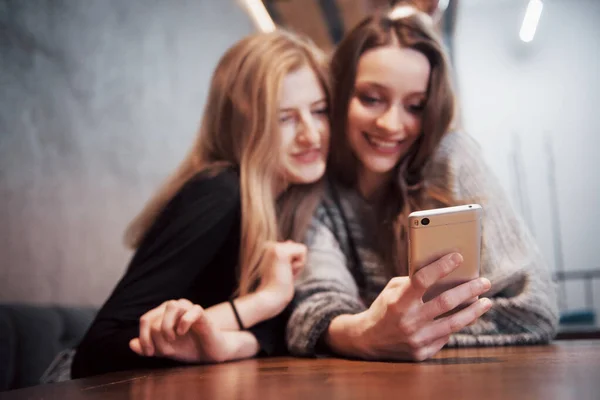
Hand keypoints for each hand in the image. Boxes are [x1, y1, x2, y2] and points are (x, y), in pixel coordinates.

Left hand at [129, 299, 234, 362]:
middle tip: (165, 351)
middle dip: (156, 338)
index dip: (143, 338)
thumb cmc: (188, 348)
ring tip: (173, 338)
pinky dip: (184, 322)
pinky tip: (182, 333)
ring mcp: (189, 309)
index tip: (150, 353)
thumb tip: (131, 344)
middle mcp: (175, 307)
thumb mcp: (164, 350)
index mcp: (164, 313)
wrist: (210, 353)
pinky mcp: (203, 314)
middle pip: (155, 317)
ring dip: (167, 326)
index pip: (145, 320)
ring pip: (171, 306)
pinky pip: (192, 311)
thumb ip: (148, 347)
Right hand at [256, 240, 306, 305]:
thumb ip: (287, 255)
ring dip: (298, 265)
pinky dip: (300, 264)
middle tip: (284, 275)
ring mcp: (274, 247)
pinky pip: (303, 251)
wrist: (270, 298)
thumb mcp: (283, 269)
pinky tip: (288, 273)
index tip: (281, 274)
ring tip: (285, 275)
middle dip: (296, 263)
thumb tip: (290, 241)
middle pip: (297, 248)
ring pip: (301, 249)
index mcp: (268, 248)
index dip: (292, 263)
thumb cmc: (277, 288)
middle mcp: (269, 245)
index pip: (292, 248)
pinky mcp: (281, 252)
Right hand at [327, 253, 491, 361]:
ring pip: (453, 323)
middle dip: (469, 290)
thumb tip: (445, 274)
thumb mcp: (392, 291)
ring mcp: (415, 340)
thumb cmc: (384, 308)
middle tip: (484, 282)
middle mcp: (407, 321)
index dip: (441, 267)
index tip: (459, 257)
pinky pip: (445, 337)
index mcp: (397, 302)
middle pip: (445, 302)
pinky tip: (466, 317)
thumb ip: (414, 283)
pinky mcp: (421, 353)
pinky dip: (457, 325)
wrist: (367, 340)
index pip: (422, 280)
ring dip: (473, 311)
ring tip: (486, 301)